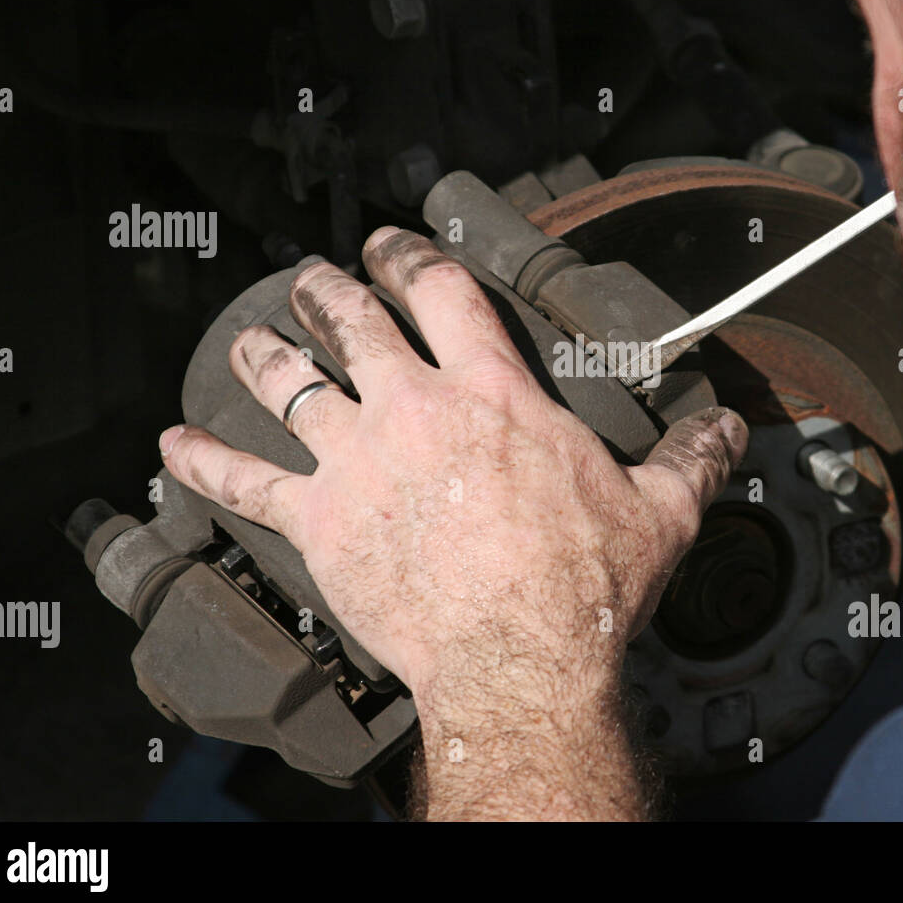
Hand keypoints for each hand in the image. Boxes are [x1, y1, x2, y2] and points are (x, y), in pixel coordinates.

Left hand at [158, 227, 747, 817]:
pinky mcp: (317, 521)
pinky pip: (244, 482)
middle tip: (318, 277)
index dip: (411, 253)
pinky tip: (172, 447)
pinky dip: (203, 461)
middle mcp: (413, 409)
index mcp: (492, 393)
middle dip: (331, 288)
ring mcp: (356, 461)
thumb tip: (730, 431)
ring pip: (291, 384)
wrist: (516, 658)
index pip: (443, 292)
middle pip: (354, 321)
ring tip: (255, 337)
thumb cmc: (578, 586)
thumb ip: (693, 458)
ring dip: (267, 353)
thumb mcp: (658, 511)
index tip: (393, 244)